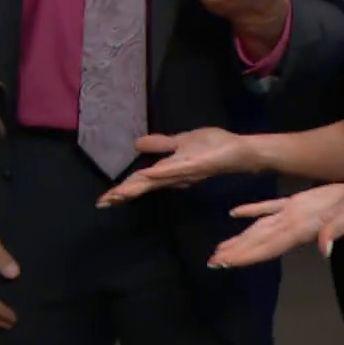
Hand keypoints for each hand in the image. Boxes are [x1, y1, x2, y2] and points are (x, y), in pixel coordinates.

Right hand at [97, 128, 251, 207]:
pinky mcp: (198, 164)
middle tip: (104, 203)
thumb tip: (136, 145)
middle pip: (145, 185)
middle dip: (123, 193)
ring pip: (157, 180)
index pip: (140, 181)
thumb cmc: (213, 146)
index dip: (121, 190)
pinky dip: (163, 173)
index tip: (102, 201)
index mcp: (169, 171)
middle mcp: (174, 175)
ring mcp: (186, 171)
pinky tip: (149, 174)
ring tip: (118, 194)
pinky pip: (179, 170)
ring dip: (137, 187)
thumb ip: (160, 144)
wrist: (241, 151)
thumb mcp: (181, 141)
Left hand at [210, 184, 343, 267]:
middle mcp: (291, 225)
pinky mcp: (296, 202)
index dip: (246, 255)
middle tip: (212, 262)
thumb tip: (324, 249)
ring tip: (220, 248)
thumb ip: (337, 231)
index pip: (267, 246)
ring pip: (259, 229)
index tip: (226, 264)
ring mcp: (291, 215)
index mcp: (300, 229)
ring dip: (239, 239)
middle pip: (258, 242)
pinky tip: (234, 213)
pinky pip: (268, 208)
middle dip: (236, 253)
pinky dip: (250, 211)